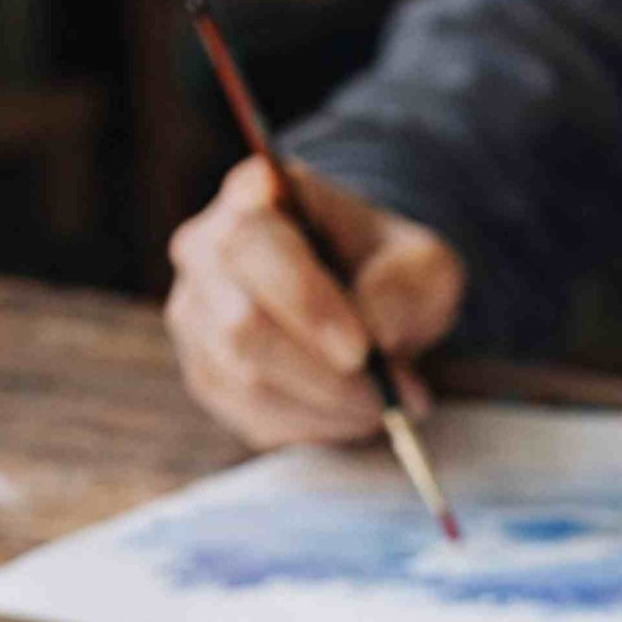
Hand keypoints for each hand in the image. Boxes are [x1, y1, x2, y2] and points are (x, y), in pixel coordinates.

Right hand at [167, 158, 464, 449]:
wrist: (370, 305)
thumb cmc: (392, 273)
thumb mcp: (425, 265)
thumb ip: (408, 286)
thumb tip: (376, 329)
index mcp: (254, 195)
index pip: (253, 245)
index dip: (305, 303)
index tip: (361, 349)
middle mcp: (205, 249)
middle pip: (241, 326)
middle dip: (323, 375)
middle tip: (384, 397)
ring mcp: (196, 314)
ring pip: (245, 379)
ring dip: (324, 406)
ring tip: (381, 406)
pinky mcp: (206, 372)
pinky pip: (250, 415)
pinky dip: (311, 426)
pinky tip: (350, 415)